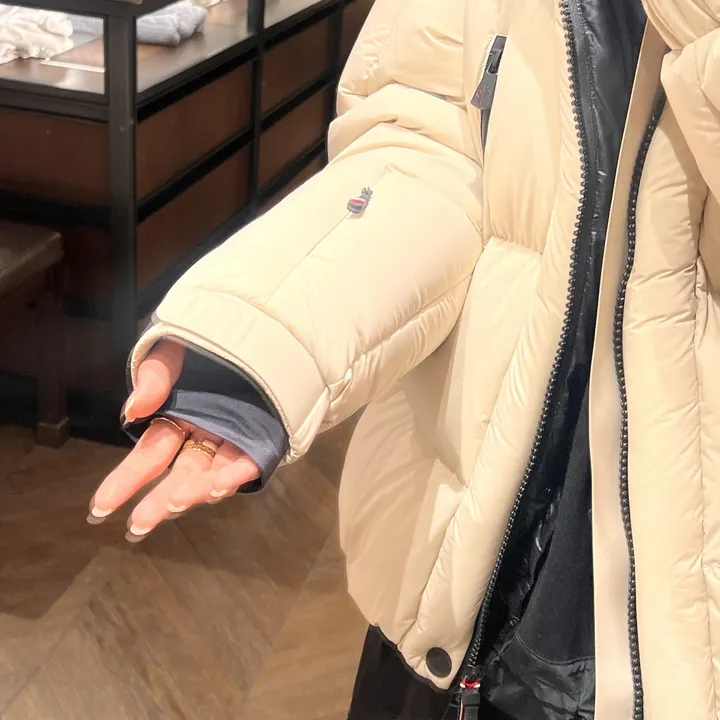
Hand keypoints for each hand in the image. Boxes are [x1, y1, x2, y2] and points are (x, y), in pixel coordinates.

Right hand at [88, 340, 260, 541]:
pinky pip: (249, 461)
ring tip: (173, 502)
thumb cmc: (211, 338)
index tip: (100, 508)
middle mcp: (205, 435)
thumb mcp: (172, 350)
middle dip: (157, 500)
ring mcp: (234, 439)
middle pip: (179, 473)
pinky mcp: (264, 438)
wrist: (260, 325)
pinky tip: (217, 486)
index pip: (149, 455)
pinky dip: (235, 474)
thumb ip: (153, 377)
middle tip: (137, 526)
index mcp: (179, 418)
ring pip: (212, 473)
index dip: (126, 481)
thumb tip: (133, 411)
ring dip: (194, 491)